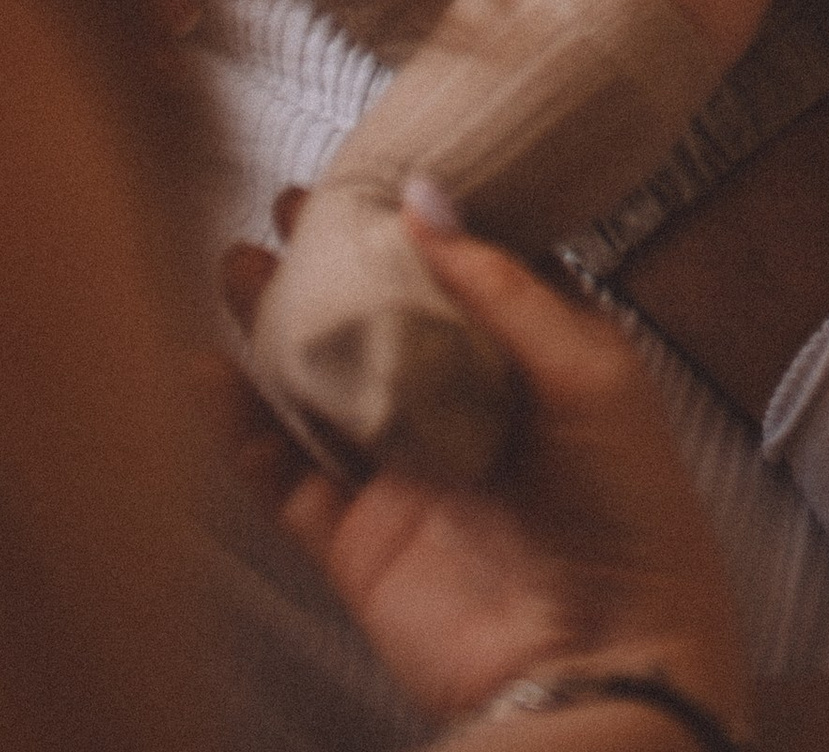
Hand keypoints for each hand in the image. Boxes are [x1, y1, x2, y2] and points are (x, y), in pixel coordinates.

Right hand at [220, 202, 749, 731]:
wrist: (601, 664)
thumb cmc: (627, 513)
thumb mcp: (588, 373)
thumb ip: (502, 286)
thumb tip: (427, 197)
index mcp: (536, 360)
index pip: (466, 269)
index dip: (418, 219)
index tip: (371, 164)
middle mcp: (468, 408)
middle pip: (385, 318)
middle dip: (338, 261)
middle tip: (287, 201)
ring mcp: (407, 474)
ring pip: (325, 385)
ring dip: (278, 326)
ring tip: (235, 259)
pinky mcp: (358, 542)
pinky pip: (284, 475)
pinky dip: (237, 427)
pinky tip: (202, 372)